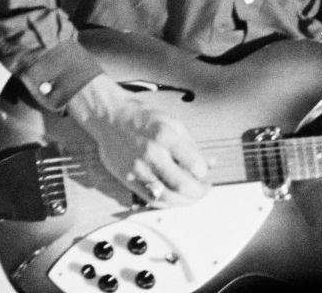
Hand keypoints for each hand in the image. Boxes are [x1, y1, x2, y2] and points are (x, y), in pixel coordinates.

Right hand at [66, 74, 208, 205]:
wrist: (111, 118)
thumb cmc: (144, 119)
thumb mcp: (173, 123)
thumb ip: (191, 146)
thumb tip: (209, 164)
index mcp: (166, 135)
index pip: (194, 163)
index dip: (204, 173)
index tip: (204, 172)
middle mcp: (152, 153)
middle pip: (182, 184)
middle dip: (199, 192)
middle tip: (203, 189)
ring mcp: (138, 168)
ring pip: (167, 197)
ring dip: (184, 201)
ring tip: (191, 196)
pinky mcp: (127, 179)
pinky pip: (150, 199)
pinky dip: (167, 203)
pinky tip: (174, 198)